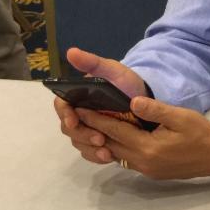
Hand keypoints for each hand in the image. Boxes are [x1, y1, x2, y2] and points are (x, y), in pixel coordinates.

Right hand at [53, 47, 149, 164]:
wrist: (147, 100)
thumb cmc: (127, 83)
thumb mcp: (112, 70)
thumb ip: (93, 62)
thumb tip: (70, 52)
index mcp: (78, 97)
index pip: (62, 107)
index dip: (64, 114)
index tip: (73, 121)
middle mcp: (80, 114)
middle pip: (69, 128)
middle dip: (82, 135)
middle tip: (99, 139)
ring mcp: (89, 129)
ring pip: (79, 143)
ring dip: (90, 149)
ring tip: (107, 152)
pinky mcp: (100, 141)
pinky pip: (92, 153)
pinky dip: (97, 156)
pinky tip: (109, 158)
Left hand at [78, 96, 209, 179]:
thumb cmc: (202, 134)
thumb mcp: (182, 117)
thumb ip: (156, 110)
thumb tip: (132, 101)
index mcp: (148, 147)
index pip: (114, 129)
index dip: (94, 118)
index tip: (77, 107)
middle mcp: (142, 161)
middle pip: (109, 143)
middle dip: (91, 130)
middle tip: (73, 115)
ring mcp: (145, 169)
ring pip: (114, 153)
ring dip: (99, 140)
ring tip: (86, 126)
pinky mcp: (150, 171)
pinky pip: (125, 158)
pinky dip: (113, 147)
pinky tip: (108, 138)